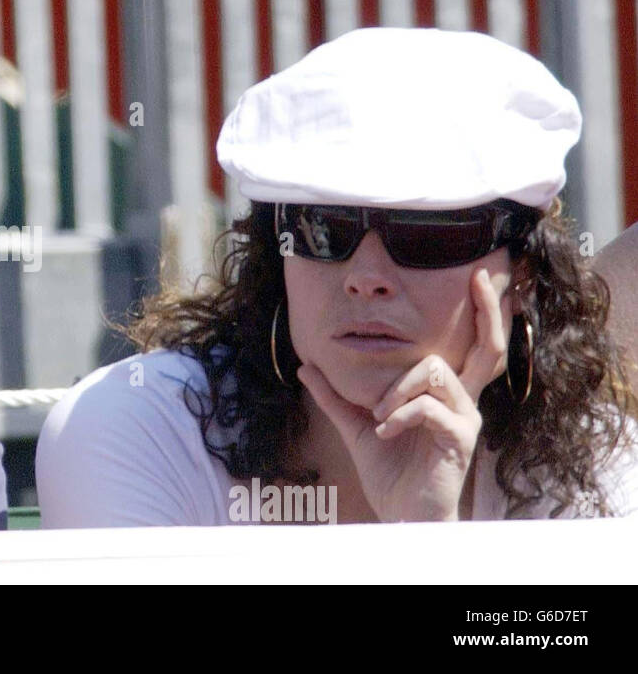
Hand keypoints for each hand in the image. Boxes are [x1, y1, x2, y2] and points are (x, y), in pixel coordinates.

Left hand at [298, 268, 508, 521]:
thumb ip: (336, 396)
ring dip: (399, 388)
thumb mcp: (357, 427)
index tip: (478, 277)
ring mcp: (466, 420)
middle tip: (478, 281)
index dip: (483, 313)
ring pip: (436, 372)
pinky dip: (399, 414)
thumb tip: (306, 365)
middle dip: (486, 311)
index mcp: (444, 394)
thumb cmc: (390, 473)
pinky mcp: (460, 440)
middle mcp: (464, 402)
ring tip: (379, 414)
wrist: (402, 515)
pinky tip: (383, 431)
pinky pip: (429, 408)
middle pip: (487, 348)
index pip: (472, 347)